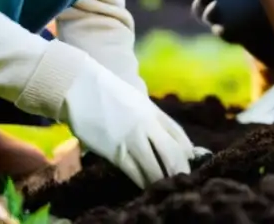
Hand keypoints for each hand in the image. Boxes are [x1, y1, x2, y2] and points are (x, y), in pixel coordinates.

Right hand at [60, 58, 196, 188]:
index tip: (191, 159)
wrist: (81, 86)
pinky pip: (134, 171)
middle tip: (183, 178)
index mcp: (153, 111)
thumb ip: (147, 115)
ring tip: (165, 185)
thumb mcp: (135, 99)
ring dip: (161, 178)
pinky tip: (145, 186)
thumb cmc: (106, 92)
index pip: (178, 133)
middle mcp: (147, 125)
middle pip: (172, 151)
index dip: (187, 149)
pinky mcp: (115, 150)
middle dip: (180, 167)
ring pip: (155, 164)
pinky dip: (142, 180)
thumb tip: (156, 130)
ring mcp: (132, 138)